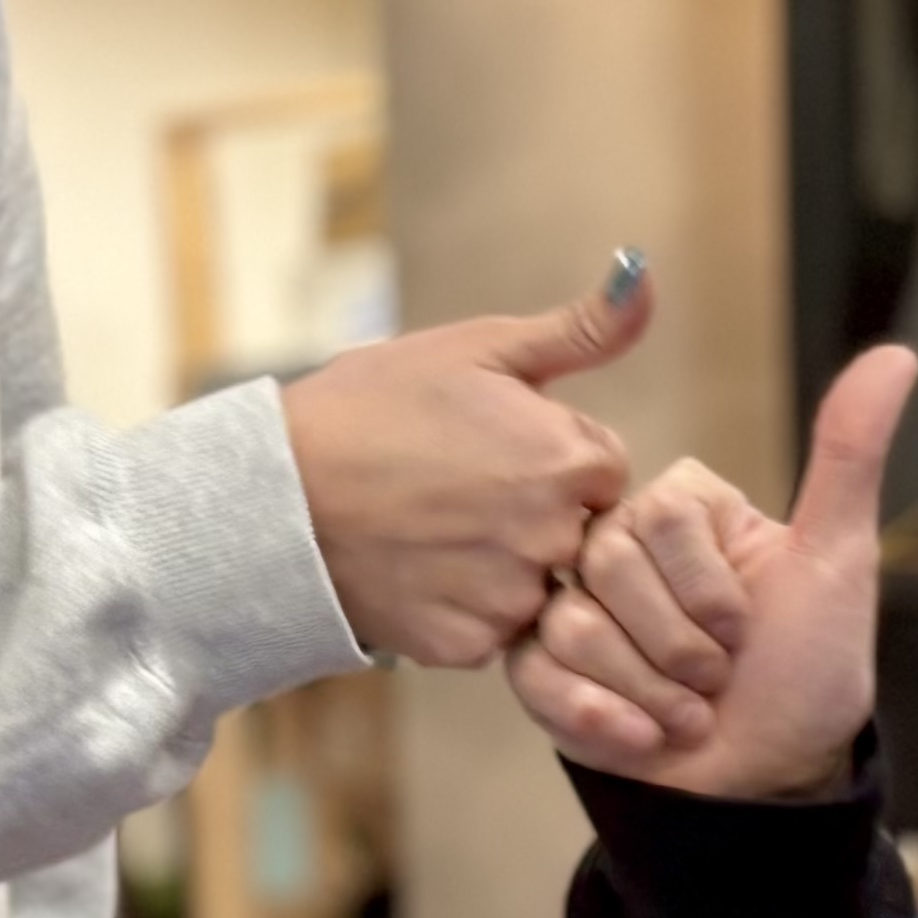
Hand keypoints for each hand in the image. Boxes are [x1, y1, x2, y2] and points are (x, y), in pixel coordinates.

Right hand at [278, 263, 647, 665]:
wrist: (273, 493)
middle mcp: (555, 537)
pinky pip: (490, 632)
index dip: (552, 455)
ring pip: (538, 587)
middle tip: (456, 488)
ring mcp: (510, 599)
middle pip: (579, 533)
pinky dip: (462, 607)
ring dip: (502, 566)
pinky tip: (417, 568)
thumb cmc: (372, 405)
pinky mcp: (465, 646)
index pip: (605, 470)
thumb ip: (581, 326)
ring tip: (433, 528)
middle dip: (534, 513)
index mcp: (570, 460)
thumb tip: (643, 271)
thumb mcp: (478, 348)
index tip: (494, 447)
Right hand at [502, 345, 910, 799]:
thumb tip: (896, 355)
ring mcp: (577, 606)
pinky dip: (602, 715)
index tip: (748, 625)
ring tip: (688, 711)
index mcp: (682, 511)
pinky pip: (538, 673)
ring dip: (650, 689)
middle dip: (680, 646)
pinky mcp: (545, 671)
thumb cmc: (808, 671)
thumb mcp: (838, 561)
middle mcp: (621, 548)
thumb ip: (848, 456)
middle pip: (608, 565)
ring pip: (574, 622)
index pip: (661, 513)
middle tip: (718, 676)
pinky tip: (645, 737)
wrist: (769, 779)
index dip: (708, 587)